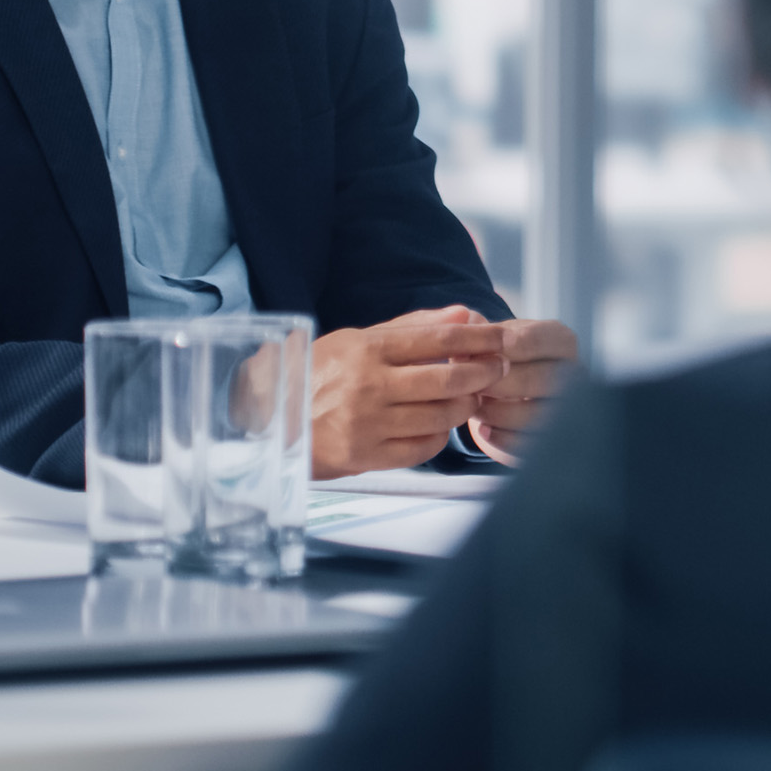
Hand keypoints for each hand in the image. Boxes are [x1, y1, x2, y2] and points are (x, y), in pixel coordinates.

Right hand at [310, 308, 511, 476]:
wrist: (270, 418)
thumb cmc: (317, 374)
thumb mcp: (356, 339)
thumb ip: (411, 327)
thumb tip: (462, 314)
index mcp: (367, 350)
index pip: (438, 339)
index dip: (477, 338)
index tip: (500, 338)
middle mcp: (369, 386)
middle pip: (447, 379)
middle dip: (482, 372)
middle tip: (498, 369)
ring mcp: (368, 424)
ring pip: (440, 416)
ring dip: (465, 406)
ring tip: (471, 397)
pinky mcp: (365, 456)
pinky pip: (422, 448)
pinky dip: (440, 437)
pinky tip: (440, 426)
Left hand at [460, 317, 581, 462]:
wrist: (518, 391)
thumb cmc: (505, 358)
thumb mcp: (495, 338)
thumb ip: (478, 332)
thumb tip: (463, 327)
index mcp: (562, 341)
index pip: (536, 340)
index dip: (500, 347)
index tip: (470, 353)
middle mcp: (576, 373)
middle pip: (540, 379)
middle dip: (498, 384)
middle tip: (468, 385)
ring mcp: (572, 408)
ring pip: (536, 415)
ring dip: (497, 412)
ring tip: (472, 407)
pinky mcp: (558, 440)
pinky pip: (529, 444)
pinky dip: (501, 438)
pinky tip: (483, 429)